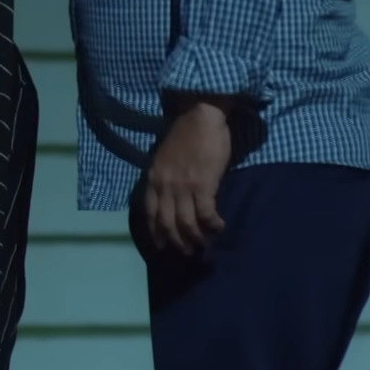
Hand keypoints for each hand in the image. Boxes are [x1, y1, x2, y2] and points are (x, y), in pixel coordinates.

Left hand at [142, 99, 233, 254]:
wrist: (201, 117)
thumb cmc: (187, 135)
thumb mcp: (165, 157)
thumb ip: (165, 177)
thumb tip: (172, 198)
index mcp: (153, 178)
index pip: (149, 212)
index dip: (155, 231)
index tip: (161, 245)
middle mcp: (164, 185)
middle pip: (166, 222)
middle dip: (176, 241)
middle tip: (187, 252)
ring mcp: (182, 186)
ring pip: (185, 222)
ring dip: (195, 238)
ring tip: (204, 245)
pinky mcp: (203, 185)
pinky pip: (206, 214)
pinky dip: (212, 225)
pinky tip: (219, 228)